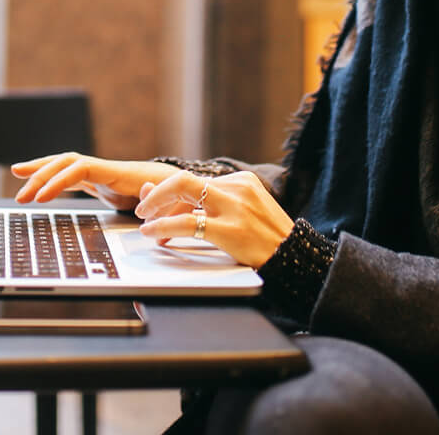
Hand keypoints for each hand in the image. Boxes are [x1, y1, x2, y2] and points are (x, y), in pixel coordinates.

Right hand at [11, 153, 179, 212]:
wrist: (182, 186)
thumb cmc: (177, 196)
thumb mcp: (170, 200)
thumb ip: (158, 198)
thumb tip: (148, 193)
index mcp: (119, 173)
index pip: (80, 169)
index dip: (58, 181)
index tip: (41, 198)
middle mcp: (107, 168)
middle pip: (67, 162)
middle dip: (41, 176)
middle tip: (20, 195)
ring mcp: (102, 174)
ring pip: (65, 165)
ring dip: (41, 170)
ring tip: (16, 174)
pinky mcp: (100, 182)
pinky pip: (71, 176)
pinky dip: (53, 179)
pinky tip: (38, 186)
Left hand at [134, 170, 293, 268]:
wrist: (296, 259)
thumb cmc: (266, 241)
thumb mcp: (242, 214)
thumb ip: (210, 206)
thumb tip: (173, 200)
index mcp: (242, 180)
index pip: (195, 181)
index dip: (170, 195)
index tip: (157, 206)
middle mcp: (237, 187)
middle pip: (184, 179)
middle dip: (157, 194)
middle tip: (143, 209)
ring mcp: (234, 206)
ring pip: (181, 192)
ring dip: (155, 206)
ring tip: (145, 222)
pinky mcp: (230, 228)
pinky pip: (186, 222)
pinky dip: (162, 225)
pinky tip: (152, 233)